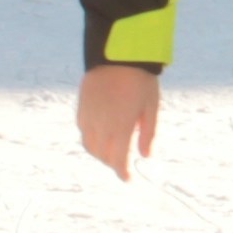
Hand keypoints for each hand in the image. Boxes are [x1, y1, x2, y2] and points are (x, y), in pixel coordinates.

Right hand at [76, 62, 159, 177]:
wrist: (118, 53)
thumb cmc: (140, 80)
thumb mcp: (151, 107)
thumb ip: (148, 133)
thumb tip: (146, 156)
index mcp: (120, 127)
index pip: (118, 160)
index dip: (123, 173)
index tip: (128, 179)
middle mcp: (101, 125)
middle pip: (103, 155)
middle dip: (113, 163)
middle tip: (123, 162)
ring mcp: (89, 115)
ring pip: (89, 145)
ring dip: (100, 153)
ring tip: (112, 150)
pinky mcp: (82, 106)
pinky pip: (83, 130)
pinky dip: (91, 138)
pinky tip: (101, 134)